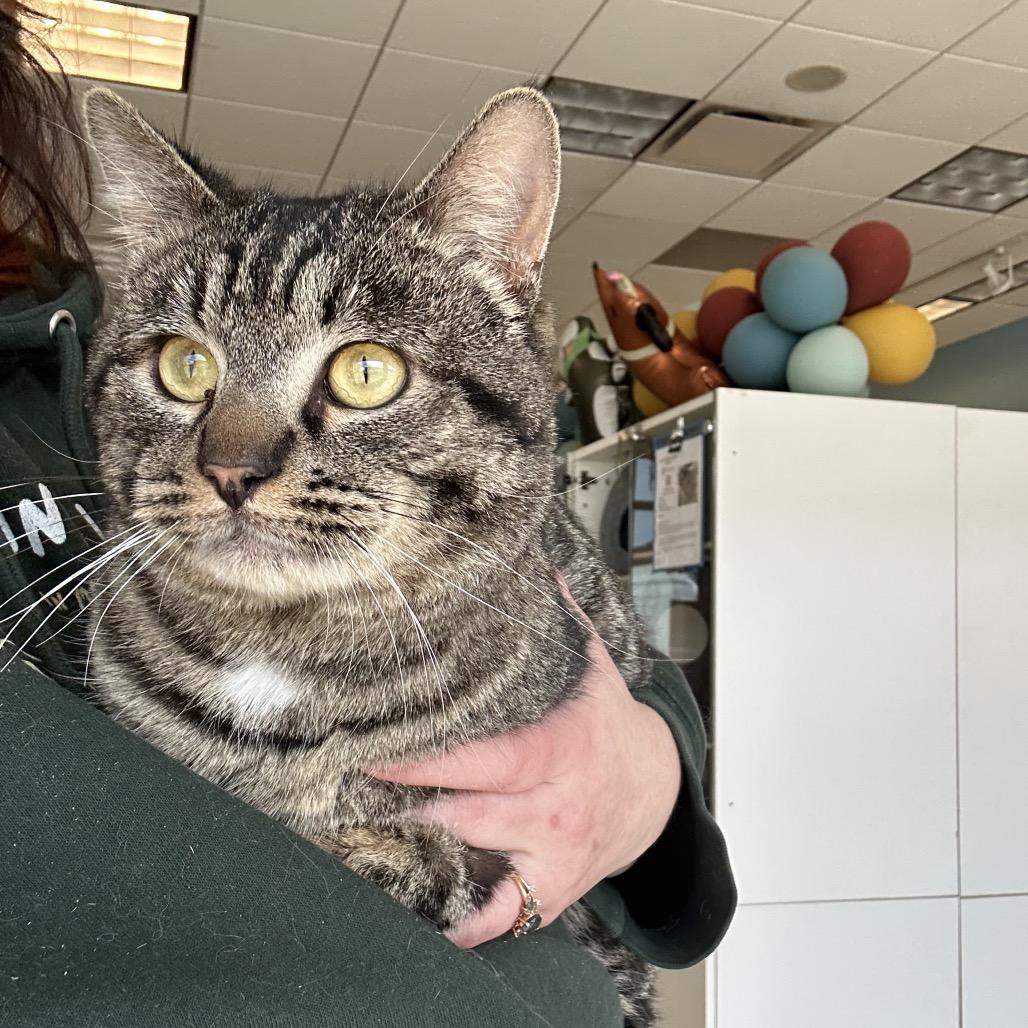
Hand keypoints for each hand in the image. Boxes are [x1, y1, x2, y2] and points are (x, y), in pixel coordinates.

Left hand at [369, 581, 681, 947]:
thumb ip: (558, 619)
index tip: (372, 749)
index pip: (489, 758)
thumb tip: (529, 563)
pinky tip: (414, 912)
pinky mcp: (549, 891)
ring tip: (353, 839)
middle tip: (340, 791)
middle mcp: (555, 806)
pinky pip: (501, 917)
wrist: (653, 791)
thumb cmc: (605, 725)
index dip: (428, 759)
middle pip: (468, 812)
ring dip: (415, 852)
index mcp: (562, 748)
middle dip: (404, 805)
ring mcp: (551, 855)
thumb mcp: (592, 667)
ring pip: (473, 860)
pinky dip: (460, 922)